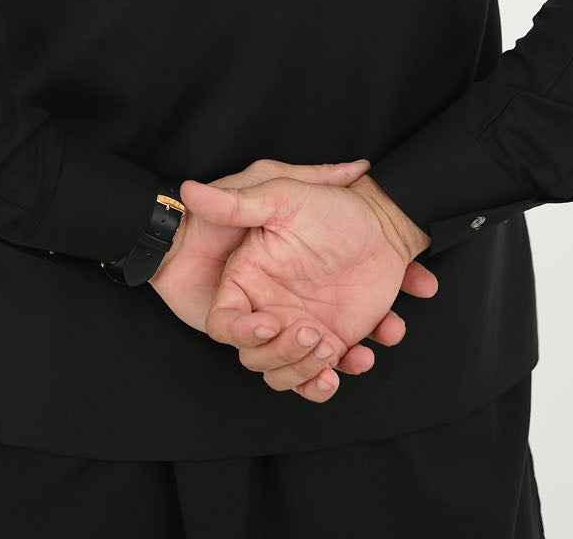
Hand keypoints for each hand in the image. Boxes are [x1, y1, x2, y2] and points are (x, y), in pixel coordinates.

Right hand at [180, 172, 437, 402]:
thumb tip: (188, 190)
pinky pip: (318, 378)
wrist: (385, 222)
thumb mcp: (283, 197)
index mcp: (250, 279)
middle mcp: (269, 309)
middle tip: (315, 332)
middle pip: (255, 357)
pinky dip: (330, 382)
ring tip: (336, 346)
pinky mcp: (330, 341)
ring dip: (307, 371)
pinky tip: (359, 358)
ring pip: (284, 375)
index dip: (240, 331)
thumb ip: (238, 202)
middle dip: (283, 353)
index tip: (270, 323)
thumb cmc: (330, 206)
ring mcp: (299, 328)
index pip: (225, 321)